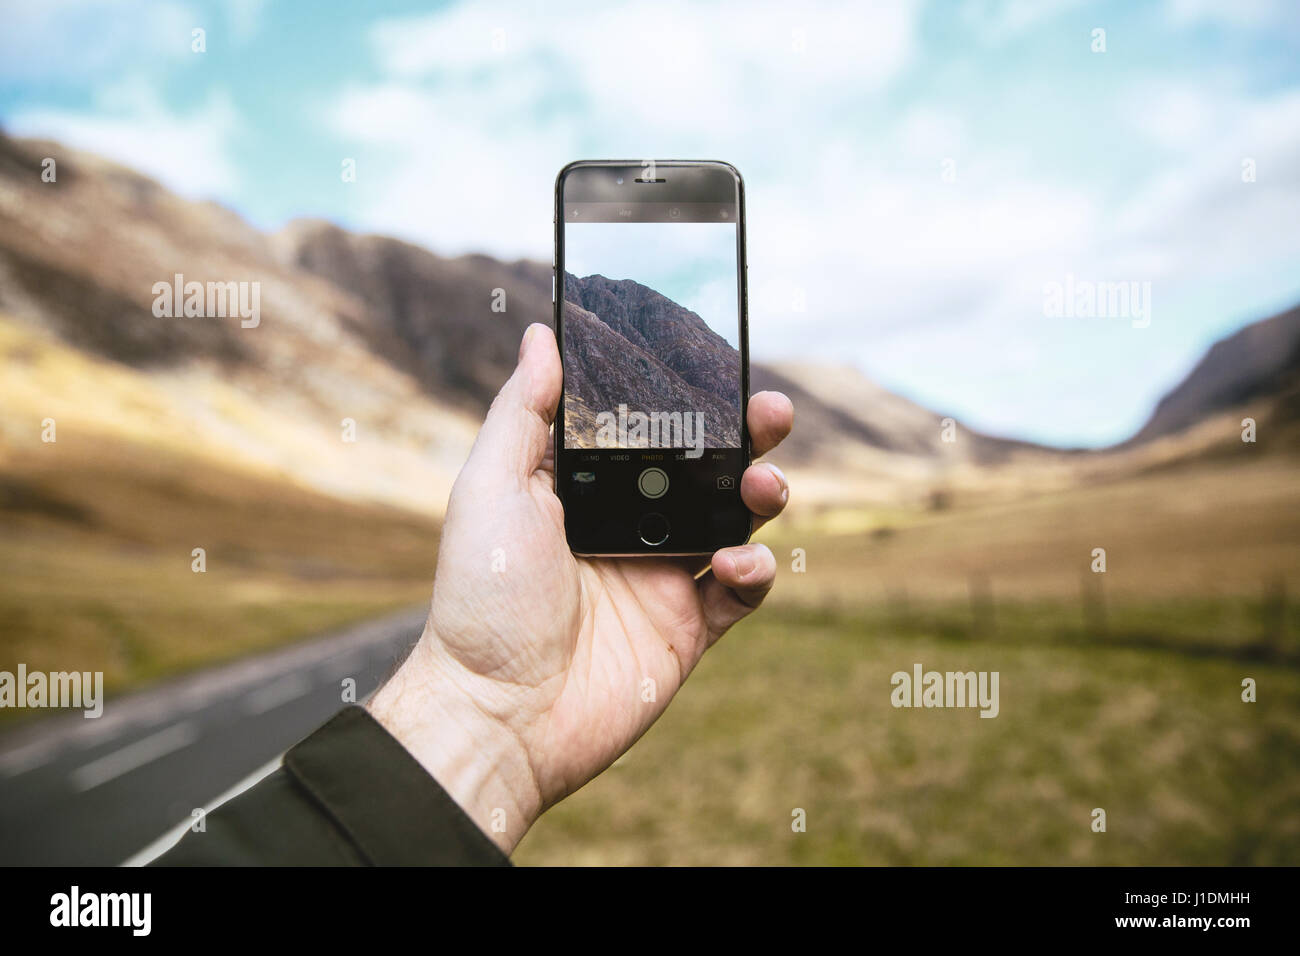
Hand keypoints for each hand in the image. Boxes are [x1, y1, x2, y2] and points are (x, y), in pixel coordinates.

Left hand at [368, 323, 793, 852]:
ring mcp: (662, 577)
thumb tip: (540, 336)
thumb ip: (522, 411)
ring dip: (760, 493)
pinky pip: (740, 592)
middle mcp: (627, 525)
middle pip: (703, 467)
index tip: (716, 361)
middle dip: (745, 434)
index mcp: (585, 488)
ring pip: (734, 520)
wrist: (498, 712)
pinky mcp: (687, 629)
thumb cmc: (482, 596)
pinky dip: (754, 571)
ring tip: (763, 485)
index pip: (648, 428)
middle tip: (771, 410)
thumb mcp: (490, 488)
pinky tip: (737, 561)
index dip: (685, 397)